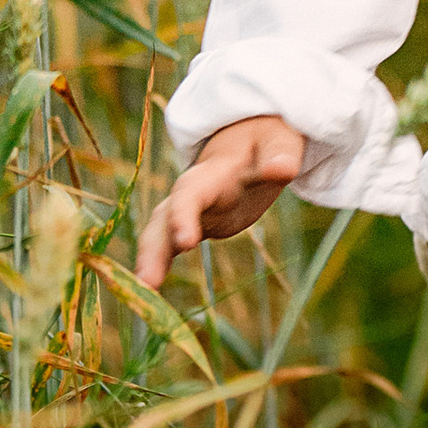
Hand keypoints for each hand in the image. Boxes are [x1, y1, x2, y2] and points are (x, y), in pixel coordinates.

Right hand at [135, 115, 307, 288]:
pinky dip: (157, 264)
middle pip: (165, 216)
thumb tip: (283, 170)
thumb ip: (280, 156)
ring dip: (150, 259)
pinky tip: (148, 294)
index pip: (193, 192)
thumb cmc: (266, 138)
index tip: (185, 242)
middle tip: (146, 281)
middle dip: (154, 246)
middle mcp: (193, 189)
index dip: (184, 214)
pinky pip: (169, 244)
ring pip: (160, 232)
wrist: (249, 134)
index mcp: (215, 171)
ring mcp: (190, 207)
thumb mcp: (278, 142)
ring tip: (144, 291)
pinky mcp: (194, 223)